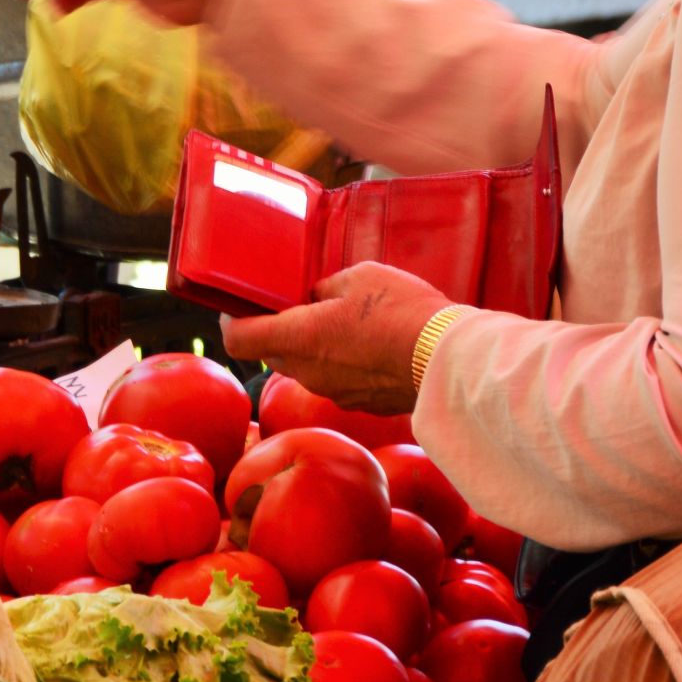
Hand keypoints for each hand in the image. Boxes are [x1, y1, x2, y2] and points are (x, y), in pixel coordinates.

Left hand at [221, 264, 453, 414]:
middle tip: (295, 304)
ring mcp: (332, 392)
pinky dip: (338, 363)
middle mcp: (307, 372)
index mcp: (299, 337)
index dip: (232, 322)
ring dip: (310, 347)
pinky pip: (333, 380)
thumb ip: (325, 289)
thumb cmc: (402, 312)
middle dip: (275, 330)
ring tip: (339, 321)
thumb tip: (316, 298)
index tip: (240, 306)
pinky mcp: (359, 404)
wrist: (448, 361)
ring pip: (303, 368)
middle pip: (271, 353)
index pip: (239, 341)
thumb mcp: (359, 277)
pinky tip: (366, 344)